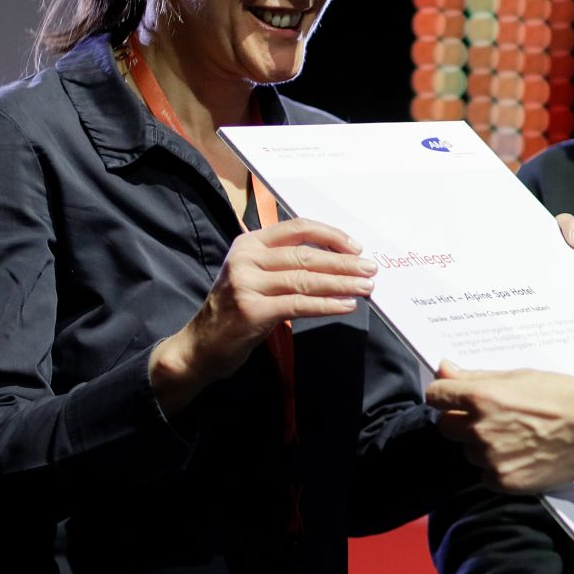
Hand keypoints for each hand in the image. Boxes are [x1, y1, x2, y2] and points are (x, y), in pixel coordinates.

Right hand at [150, 219, 374, 416]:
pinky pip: (299, 304)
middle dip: (344, 262)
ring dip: (342, 283)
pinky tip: (346, 305)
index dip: (330, 235)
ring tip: (366, 287)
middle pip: (306, 255)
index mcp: (249, 243)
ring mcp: (246, 284)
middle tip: (371, 269)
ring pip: (305, 279)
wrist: (202, 344)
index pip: (297, 228)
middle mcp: (245, 259)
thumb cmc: (237, 308)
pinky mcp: (251, 311)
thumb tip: (338, 259)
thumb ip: (285, 262)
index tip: (356, 247)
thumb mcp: (255, 275)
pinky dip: (327, 304)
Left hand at [427, 369, 573, 490]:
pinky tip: (521, 456)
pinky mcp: (504, 481)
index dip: (446, 396)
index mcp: (481, 397)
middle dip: (461, 421)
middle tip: (492, 419)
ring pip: (467, 452)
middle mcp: (480, 428)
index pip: (435, 396)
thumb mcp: (518, 376)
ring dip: (481, 446)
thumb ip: (475, 377)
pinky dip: (496, 467)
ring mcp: (491, 457)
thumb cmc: (563, 395)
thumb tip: (444, 368)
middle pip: (446, 427)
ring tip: (515, 438)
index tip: (456, 399)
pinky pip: (484, 475)